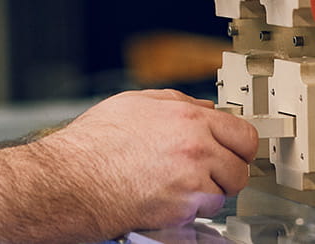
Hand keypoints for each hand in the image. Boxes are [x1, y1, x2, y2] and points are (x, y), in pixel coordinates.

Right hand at [33, 90, 257, 234]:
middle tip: (214, 172)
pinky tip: (169, 199)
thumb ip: (175, 102)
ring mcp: (192, 178)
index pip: (241, 131)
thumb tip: (202, 106)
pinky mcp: (183, 207)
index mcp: (186, 116)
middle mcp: (195, 145)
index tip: (235, 150)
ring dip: (209, 191)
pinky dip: (191, 210)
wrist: (73, 180)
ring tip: (181, 186)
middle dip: (230, 169)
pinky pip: (205, 212)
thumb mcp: (132, 104)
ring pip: (225, 191)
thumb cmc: (93, 144)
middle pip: (242, 163)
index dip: (238, 144)